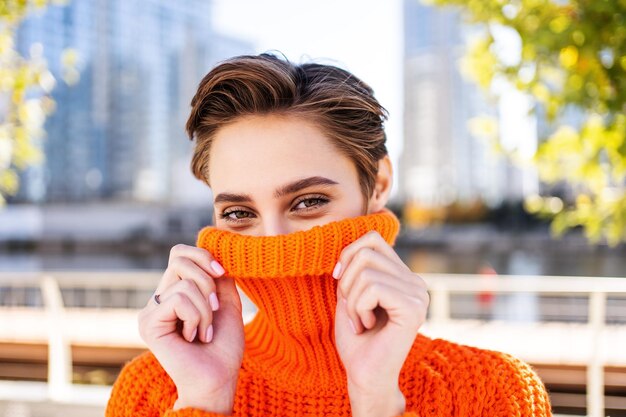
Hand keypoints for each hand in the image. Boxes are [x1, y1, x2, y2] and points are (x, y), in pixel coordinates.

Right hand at [138, 244, 244, 413]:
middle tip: (215, 310)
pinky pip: (179, 299)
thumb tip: (213, 249)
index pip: (180, 253)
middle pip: (180, 259)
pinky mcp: (148, 322)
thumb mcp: (226, 302)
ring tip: (204, 332)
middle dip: (208, 281)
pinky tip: (192, 338)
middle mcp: (159, 298)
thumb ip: (218, 276)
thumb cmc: (223, 346)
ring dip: (205, 309)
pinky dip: (196, 317)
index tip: (223, 273)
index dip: (203, 255)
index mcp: (176, 291)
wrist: (218, 377)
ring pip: (184, 283)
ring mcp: (151, 310)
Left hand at [333, 231, 428, 416]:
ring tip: (361, 320)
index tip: (338, 279)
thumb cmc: (356, 338)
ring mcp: (418, 294)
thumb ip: (354, 267)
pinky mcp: (413, 308)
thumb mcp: (350, 293)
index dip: (348, 253)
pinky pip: (372, 287)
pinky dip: (359, 308)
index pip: (373, 238)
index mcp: (402, 276)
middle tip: (352, 309)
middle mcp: (415, 282)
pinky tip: (367, 326)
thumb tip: (349, 243)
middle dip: (346, 281)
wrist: (364, 374)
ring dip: (352, 299)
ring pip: (366, 270)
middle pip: (366, 251)